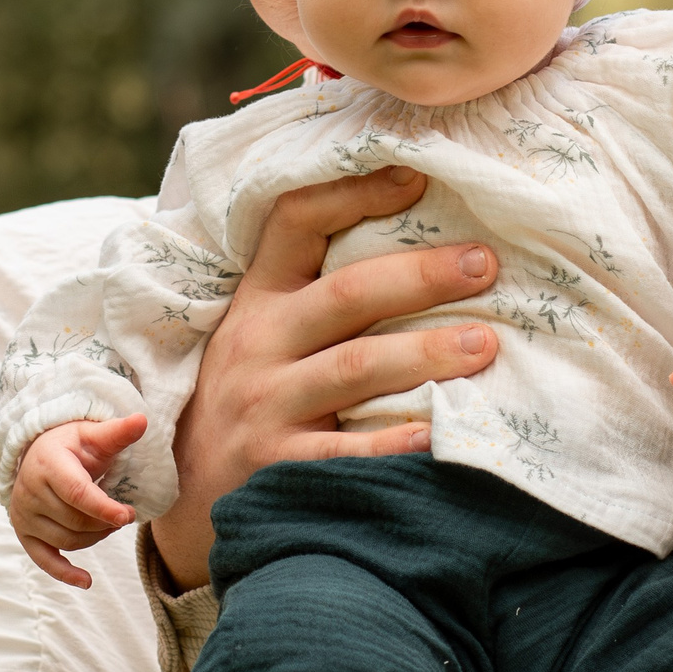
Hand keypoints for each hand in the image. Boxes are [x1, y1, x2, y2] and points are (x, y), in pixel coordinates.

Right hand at [9, 414, 147, 587]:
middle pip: (75, 521)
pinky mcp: (23, 532)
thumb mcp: (92, 434)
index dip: (105, 508)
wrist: (37, 452)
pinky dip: (64, 573)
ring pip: (66, 540)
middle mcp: (29, 491)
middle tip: (124, 515)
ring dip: (95, 538)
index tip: (129, 515)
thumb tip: (143, 420)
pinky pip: (43, 559)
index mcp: (47, 464)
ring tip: (109, 525)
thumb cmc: (71, 444)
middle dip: (105, 522)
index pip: (77, 493)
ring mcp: (23, 515)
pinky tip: (86, 581)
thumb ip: (117, 432)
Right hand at [150, 166, 500, 589]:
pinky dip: (394, 444)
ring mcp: (266, 407)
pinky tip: (441, 433)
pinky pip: (343, 452)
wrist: (187, 495)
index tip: (417, 176)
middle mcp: (258, 344)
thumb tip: (421, 231)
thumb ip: (318, 290)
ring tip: (485, 344)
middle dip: (420, 275)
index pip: (297, 221)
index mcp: (259, 299)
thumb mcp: (261, 331)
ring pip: (352, 368)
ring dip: (424, 353)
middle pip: (346, 294)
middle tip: (485, 264)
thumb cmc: (251, 396)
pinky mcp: (277, 469)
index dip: (354, 192)